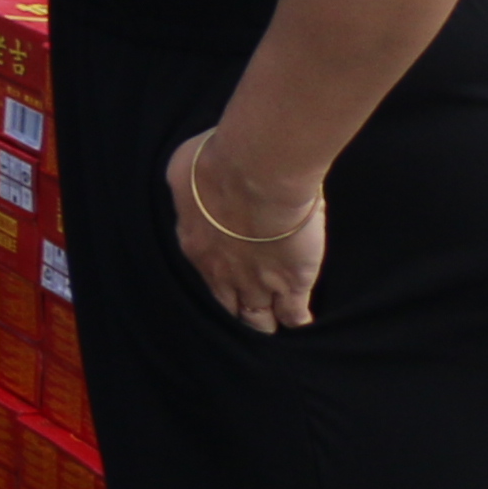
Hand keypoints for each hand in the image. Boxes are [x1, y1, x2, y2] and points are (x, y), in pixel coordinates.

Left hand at [171, 131, 329, 332]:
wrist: (255, 173)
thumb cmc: (215, 163)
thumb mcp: (186, 173)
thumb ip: (192, 188)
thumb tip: (193, 184)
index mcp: (196, 244)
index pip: (205, 272)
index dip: (218, 277)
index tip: (225, 276)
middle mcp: (221, 273)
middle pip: (227, 305)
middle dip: (236, 310)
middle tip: (246, 313)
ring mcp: (256, 283)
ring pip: (258, 318)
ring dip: (264, 321)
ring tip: (271, 325)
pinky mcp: (291, 284)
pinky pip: (293, 315)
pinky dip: (297, 321)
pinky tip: (301, 324)